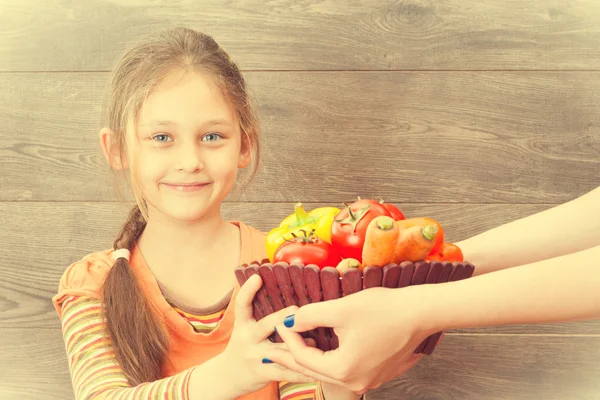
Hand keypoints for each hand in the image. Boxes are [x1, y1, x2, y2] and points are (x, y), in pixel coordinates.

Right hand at [220, 274, 317, 395]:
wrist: (227, 377)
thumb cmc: (244, 347)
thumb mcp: (245, 328)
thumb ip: (260, 314)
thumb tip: (284, 295)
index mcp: (242, 325)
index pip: (241, 305)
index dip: (247, 290)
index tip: (258, 277)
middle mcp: (247, 339)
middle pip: (264, 325)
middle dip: (281, 317)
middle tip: (297, 310)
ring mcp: (254, 356)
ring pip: (279, 350)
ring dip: (298, 345)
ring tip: (315, 342)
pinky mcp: (262, 373)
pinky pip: (285, 372)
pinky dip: (300, 370)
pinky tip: (314, 368)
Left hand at [272, 285, 434, 393]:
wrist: (421, 312)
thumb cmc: (384, 309)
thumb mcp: (341, 308)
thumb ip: (311, 315)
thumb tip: (291, 321)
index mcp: (343, 369)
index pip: (305, 356)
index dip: (288, 338)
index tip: (279, 323)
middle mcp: (356, 382)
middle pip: (315, 369)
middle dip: (292, 357)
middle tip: (271, 351)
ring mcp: (369, 379)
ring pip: (330, 370)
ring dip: (311, 358)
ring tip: (294, 348)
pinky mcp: (378, 372)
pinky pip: (346, 369)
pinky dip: (330, 359)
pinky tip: (323, 348)